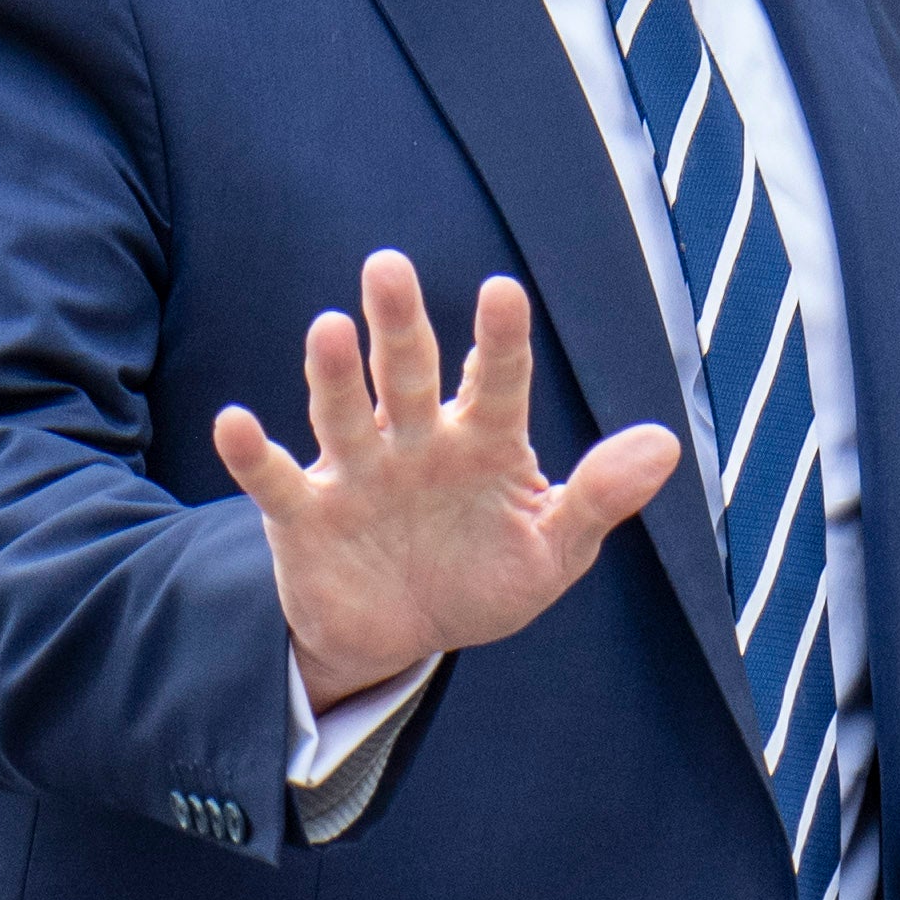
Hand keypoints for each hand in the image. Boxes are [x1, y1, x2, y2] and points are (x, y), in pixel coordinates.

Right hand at [221, 250, 685, 708]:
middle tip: (387, 265)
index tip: (502, 292)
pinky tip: (233, 424)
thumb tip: (666, 444)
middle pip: (409, 374)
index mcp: (484, 442)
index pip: (497, 382)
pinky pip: (274, 480)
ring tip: (328, 328)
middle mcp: (417, 441)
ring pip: (344, 414)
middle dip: (400, 324)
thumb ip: (599, 498)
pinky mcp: (304, 515)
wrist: (402, 635)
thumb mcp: (552, 551)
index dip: (499, 341)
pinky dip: (252, 454)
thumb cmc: (483, 575)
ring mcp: (357, 472)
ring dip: (334, 375)